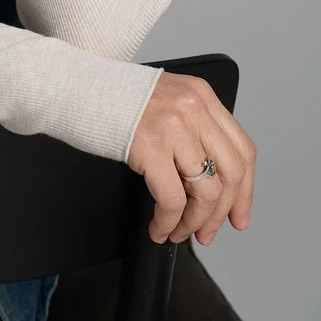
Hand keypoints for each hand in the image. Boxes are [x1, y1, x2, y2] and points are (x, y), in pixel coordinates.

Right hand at [126, 71, 256, 246]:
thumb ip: (193, 130)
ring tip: (178, 231)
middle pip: (230, 174)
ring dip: (193, 222)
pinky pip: (172, 199)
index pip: (242, 151)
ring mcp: (173, 126)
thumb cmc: (115, 99)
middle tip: (206, 232)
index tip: (237, 217)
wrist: (77, 87)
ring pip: (205, 192)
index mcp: (202, 97)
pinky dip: (168, 222)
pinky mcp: (149, 146)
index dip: (244, 192)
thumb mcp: (167, 102)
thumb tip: (211, 182)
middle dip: (220, 213)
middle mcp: (193, 108)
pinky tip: (159, 227)